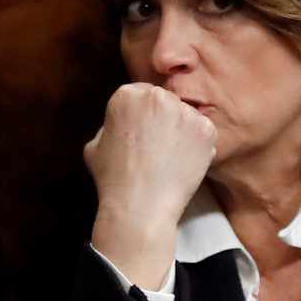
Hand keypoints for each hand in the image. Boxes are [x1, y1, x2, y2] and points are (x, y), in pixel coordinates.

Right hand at [84, 83, 217, 290]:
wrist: (140, 206)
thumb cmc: (113, 179)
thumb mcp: (94, 144)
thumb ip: (111, 125)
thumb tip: (124, 123)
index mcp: (126, 95)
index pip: (139, 93)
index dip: (141, 114)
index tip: (141, 132)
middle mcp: (157, 96)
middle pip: (164, 100)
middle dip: (162, 118)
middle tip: (156, 146)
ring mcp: (184, 112)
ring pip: (185, 115)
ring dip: (180, 130)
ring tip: (170, 157)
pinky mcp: (205, 129)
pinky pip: (202, 132)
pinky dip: (197, 145)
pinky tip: (183, 162)